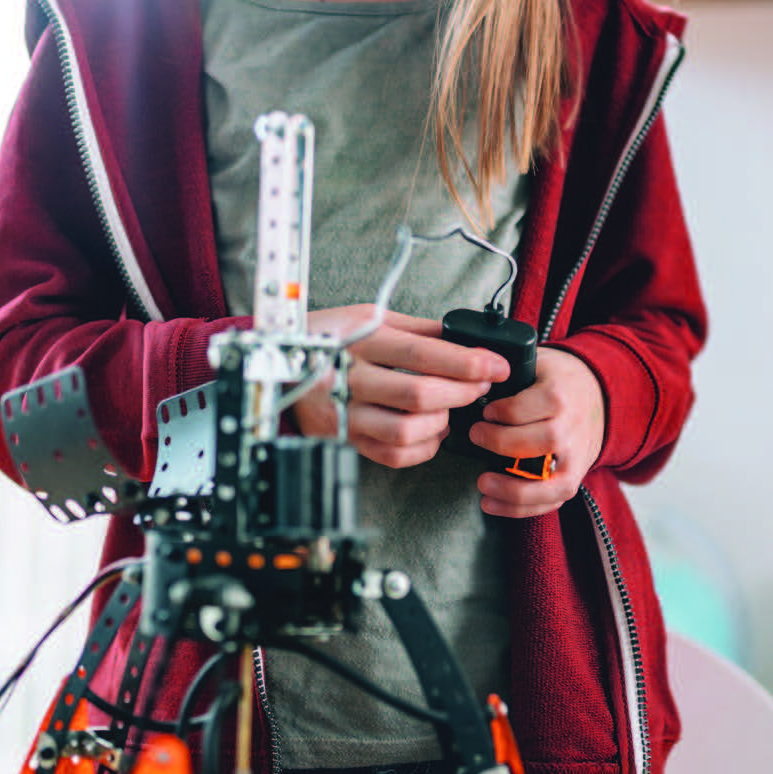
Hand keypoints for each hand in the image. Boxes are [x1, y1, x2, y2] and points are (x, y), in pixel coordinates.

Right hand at [291, 306, 509, 469]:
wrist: (276, 364)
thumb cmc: (329, 336)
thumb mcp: (369, 318)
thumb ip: (417, 330)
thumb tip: (466, 338)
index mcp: (360, 340)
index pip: (422, 354)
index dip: (467, 363)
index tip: (497, 366)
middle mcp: (349, 378)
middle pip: (418, 395)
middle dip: (461, 393)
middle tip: (481, 387)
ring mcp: (343, 414)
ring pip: (405, 431)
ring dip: (441, 422)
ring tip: (451, 409)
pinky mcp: (343, 439)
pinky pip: (392, 455)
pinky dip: (422, 447)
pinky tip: (431, 431)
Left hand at [468, 348, 606, 518]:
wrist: (599, 397)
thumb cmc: (556, 381)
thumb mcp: (537, 363)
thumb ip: (508, 372)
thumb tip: (467, 379)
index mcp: (562, 394)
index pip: (531, 407)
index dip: (503, 411)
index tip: (486, 412)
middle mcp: (573, 428)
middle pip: (542, 441)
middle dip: (502, 442)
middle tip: (476, 436)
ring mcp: (576, 458)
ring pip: (550, 481)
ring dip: (512, 487)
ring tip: (482, 482)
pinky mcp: (574, 479)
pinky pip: (551, 501)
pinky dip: (519, 508)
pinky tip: (491, 504)